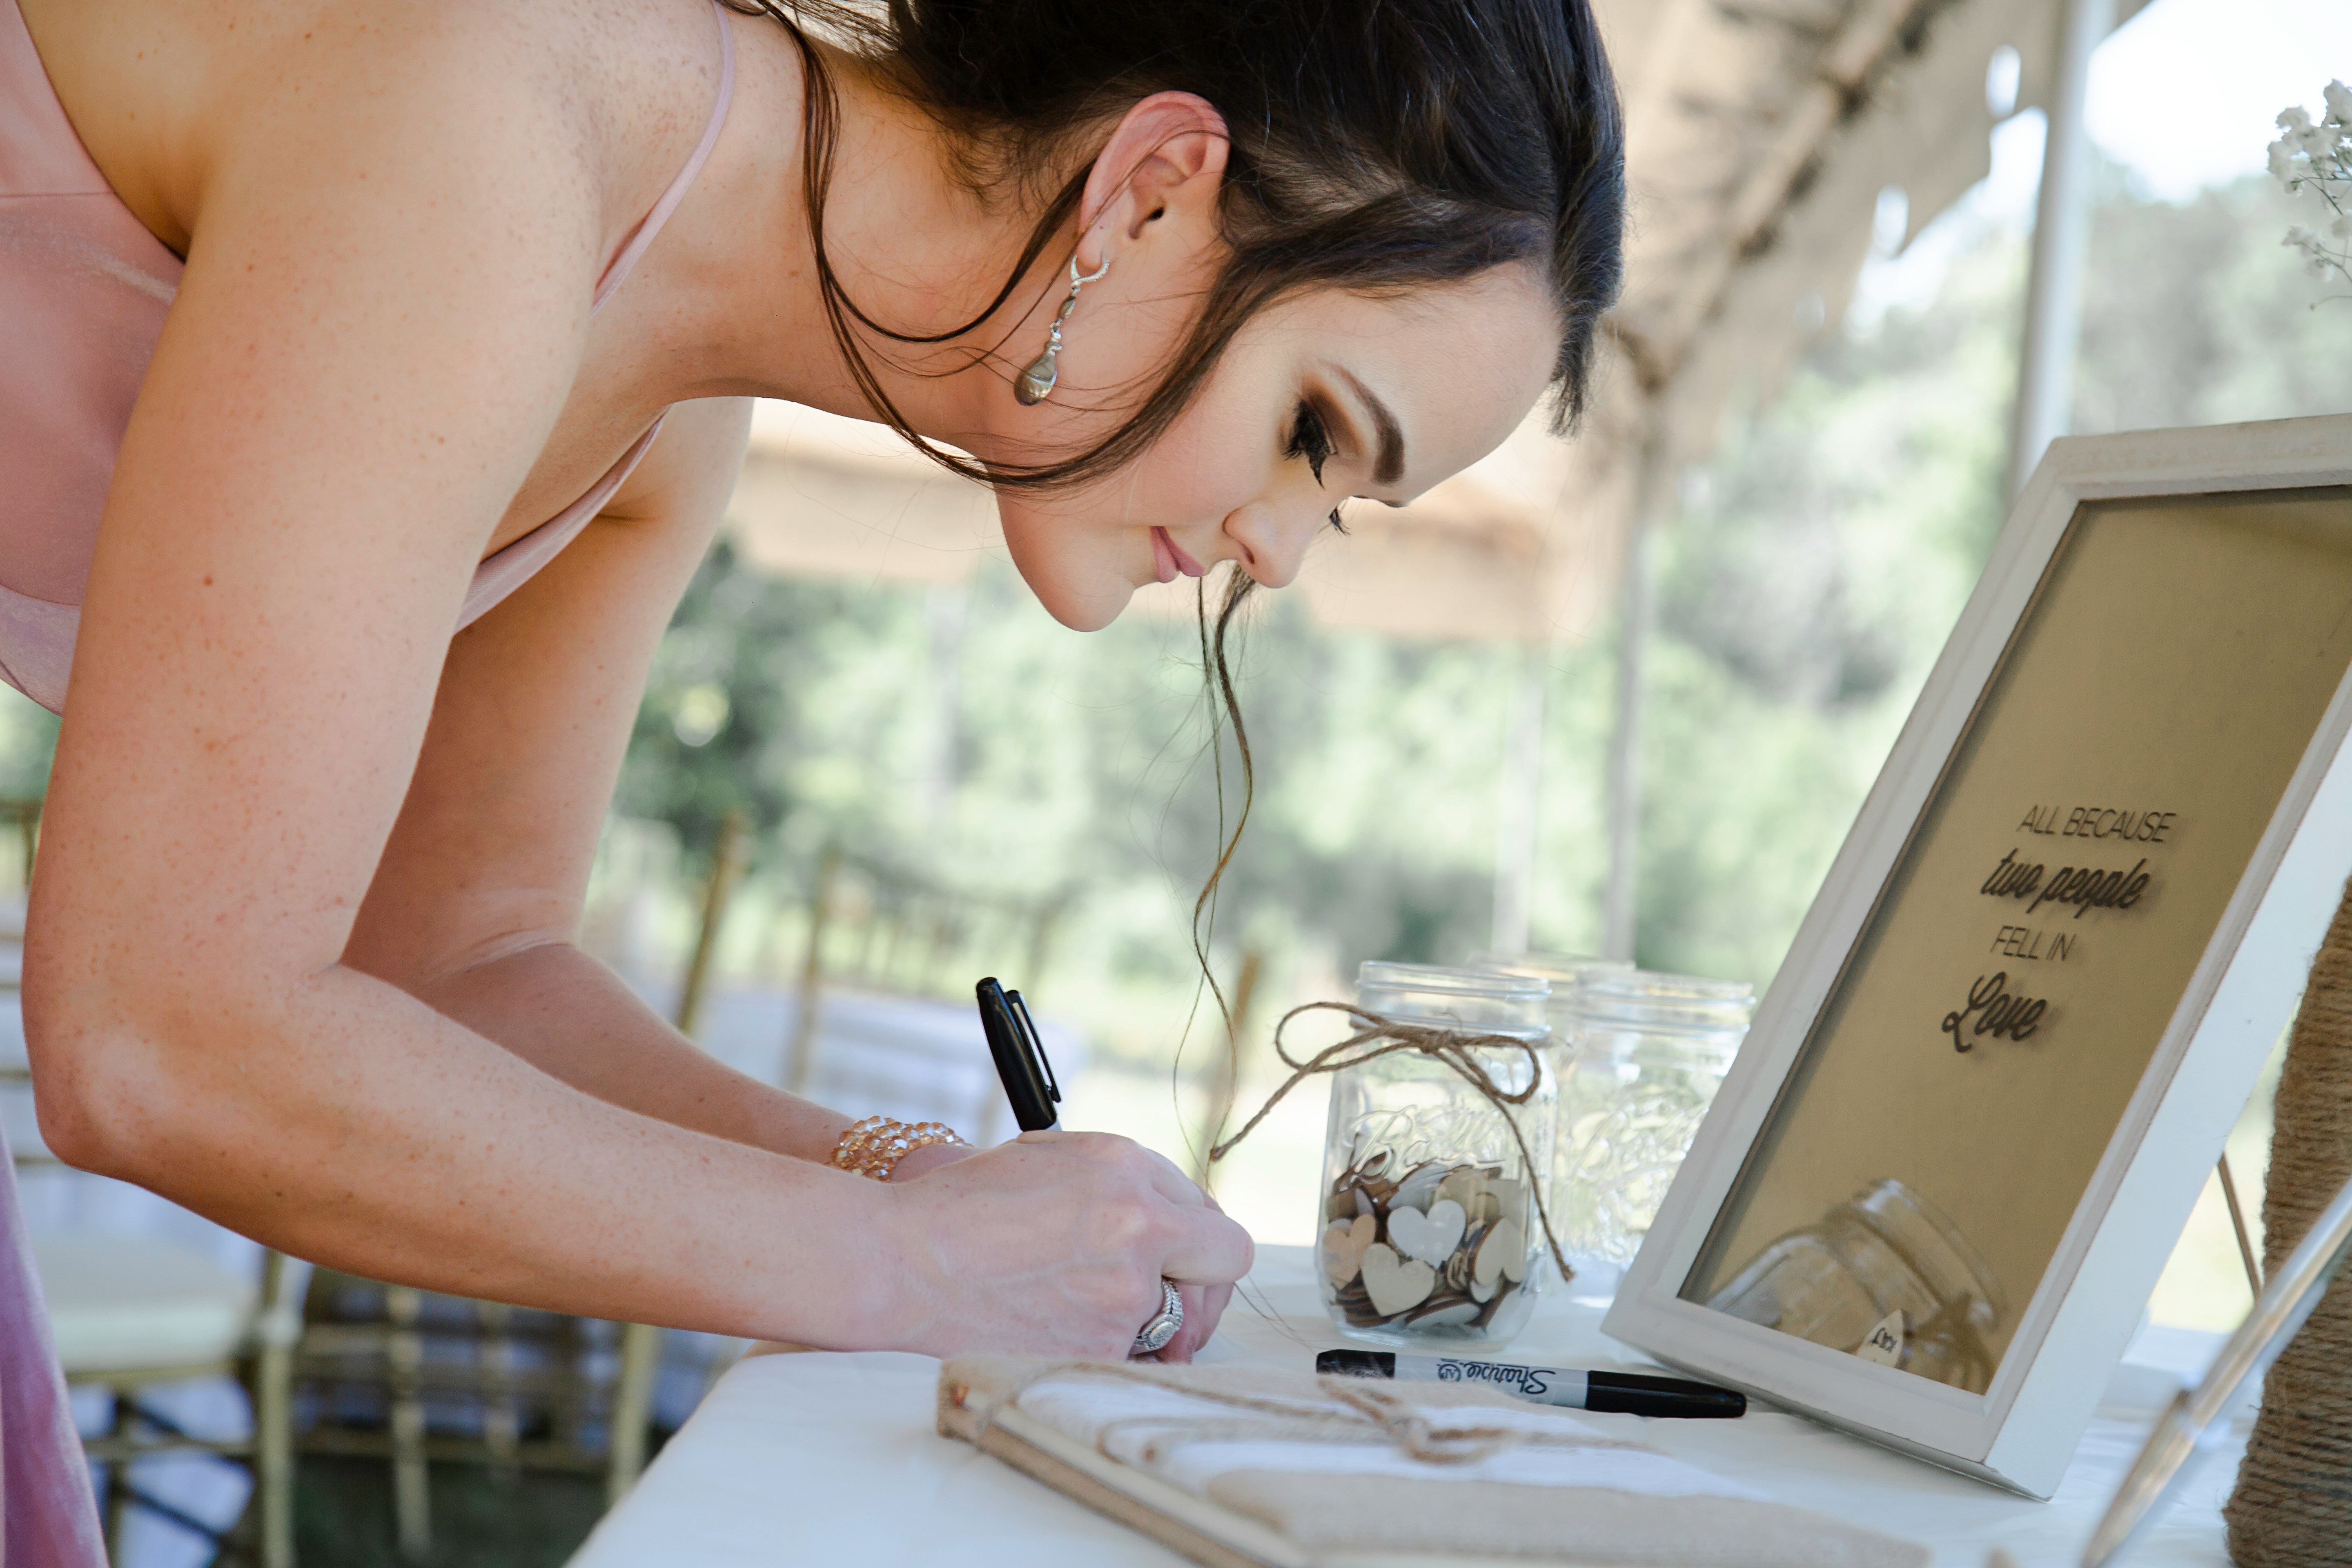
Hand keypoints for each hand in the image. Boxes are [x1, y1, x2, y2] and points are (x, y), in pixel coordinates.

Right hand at [878, 1130, 1252, 1359]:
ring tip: (1084, 1307)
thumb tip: (1174, 1212)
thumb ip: (1125, 1180)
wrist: (901, 1262)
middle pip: (1220, 1270)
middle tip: (1167, 1298)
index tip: (1181, 1257)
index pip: (1214, 1217)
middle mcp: (1137, 1226)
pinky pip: (1132, 1357)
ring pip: (1174, 1320)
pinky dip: (1106, 1350)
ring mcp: (1122, 1293)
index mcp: (1127, 1171)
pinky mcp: (1097, 1348)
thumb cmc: (962, 1208)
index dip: (1199, 1242)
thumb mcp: (1051, 1159)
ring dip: (1147, 1319)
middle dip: (1200, 1287)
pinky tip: (1059, 1330)